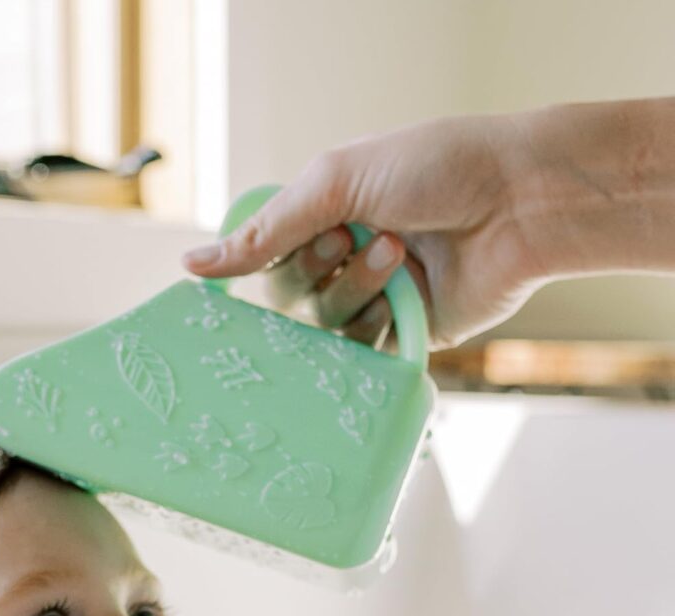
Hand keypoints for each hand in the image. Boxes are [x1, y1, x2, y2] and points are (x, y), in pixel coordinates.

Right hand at [186, 113, 542, 348]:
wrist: (518, 202)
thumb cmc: (435, 170)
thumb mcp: (335, 181)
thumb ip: (264, 230)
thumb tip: (191, 265)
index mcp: (326, 217)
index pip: (267, 257)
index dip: (271, 256)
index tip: (293, 241)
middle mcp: (344, 261)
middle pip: (290, 298)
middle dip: (318, 268)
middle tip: (351, 236)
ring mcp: (375, 300)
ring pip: (326, 325)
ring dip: (355, 288)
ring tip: (399, 253)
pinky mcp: (404, 334)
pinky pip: (362, 353)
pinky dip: (376, 326)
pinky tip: (406, 293)